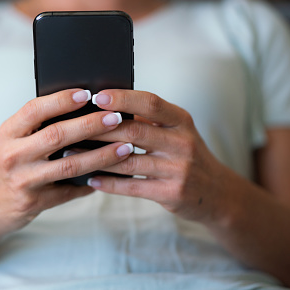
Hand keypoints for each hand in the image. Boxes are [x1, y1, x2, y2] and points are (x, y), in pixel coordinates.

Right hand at [0, 89, 133, 241]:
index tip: (88, 93)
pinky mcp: (34, 202)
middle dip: (90, 124)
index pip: (34, 110)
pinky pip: (70, 191)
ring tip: (124, 147)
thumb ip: (36, 127)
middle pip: (57, 135)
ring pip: (69, 165)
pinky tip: (112, 175)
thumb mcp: (11, 141)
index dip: (61, 100)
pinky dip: (92, 182)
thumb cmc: (6, 165)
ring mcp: (23, 180)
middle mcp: (13, 155)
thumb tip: (82, 108)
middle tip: (116, 118)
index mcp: (8, 132)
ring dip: (101, 155)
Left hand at [87, 90, 229, 223]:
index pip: (151, 102)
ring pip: (129, 161)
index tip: (96, 96)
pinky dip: (109, 183)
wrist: (217, 193)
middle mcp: (182, 142)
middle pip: (134, 131)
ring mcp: (178, 169)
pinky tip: (92, 179)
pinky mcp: (172, 193)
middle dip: (100, 128)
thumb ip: (149, 120)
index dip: (123, 98)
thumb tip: (105, 108)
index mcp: (181, 121)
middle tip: (74, 126)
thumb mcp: (178, 131)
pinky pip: (133, 186)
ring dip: (96, 157)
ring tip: (72, 153)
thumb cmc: (187, 155)